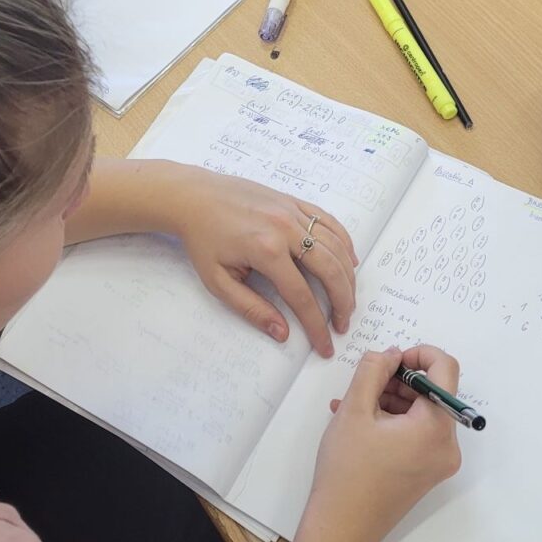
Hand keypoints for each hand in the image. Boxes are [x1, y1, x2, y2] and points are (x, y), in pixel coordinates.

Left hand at [168, 169, 357, 357]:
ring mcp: (293, 211)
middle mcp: (286, 228)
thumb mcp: (218, 281)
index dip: (317, 325)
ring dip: (348, 276)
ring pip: (336, 245)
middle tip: (343, 323)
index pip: (302, 296)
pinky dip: (344, 242)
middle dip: (342, 301)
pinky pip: (329, 221)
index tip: (325, 344)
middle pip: (330, 270)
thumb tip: (282, 333)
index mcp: (266, 250)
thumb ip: (251, 308)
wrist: (193, 197)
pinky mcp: (294, 201)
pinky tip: (348, 261)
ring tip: (348, 299)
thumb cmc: (202, 239)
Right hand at [289, 346, 462, 541]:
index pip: (445, 369)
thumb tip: (392, 354)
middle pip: (432, 392)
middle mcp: (447, 445)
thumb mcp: (355, 409)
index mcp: (436, 427)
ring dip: (392, 400)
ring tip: (354, 405)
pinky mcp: (427, 471)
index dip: (419, 354)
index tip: (392, 360)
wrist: (342, 525)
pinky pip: (417, 432)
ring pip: (422, 412)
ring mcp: (438, 462)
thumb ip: (374, 370)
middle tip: (366, 385)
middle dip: (399, 380)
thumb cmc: (347, 471)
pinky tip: (360, 422)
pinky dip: (394, 421)